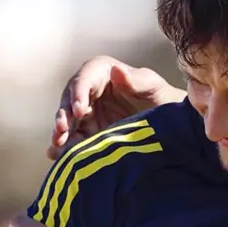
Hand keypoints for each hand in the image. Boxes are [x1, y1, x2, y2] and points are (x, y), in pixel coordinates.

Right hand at [48, 57, 186, 159]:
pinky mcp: (87, 132)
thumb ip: (136, 80)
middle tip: (62, 129)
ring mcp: (87, 113)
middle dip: (64, 115)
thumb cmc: (162, 98)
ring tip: (58, 145)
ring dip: (61, 132)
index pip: (84, 79)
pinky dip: (66, 147)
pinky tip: (59, 156)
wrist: (170, 124)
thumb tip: (116, 70)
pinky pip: (73, 138)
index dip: (78, 93)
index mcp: (102, 72)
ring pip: (68, 120)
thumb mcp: (153, 88)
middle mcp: (90, 91)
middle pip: (70, 100)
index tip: (80, 109)